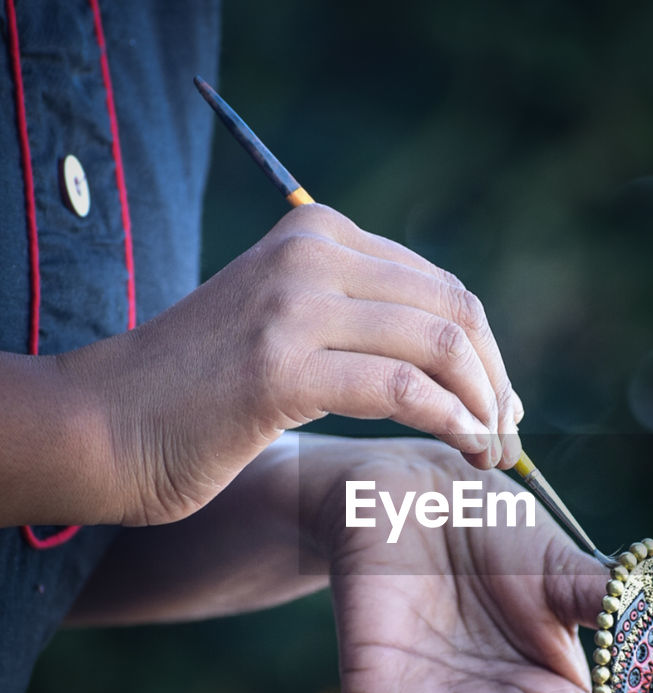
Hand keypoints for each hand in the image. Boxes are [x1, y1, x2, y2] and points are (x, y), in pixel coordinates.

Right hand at [64, 204, 521, 527]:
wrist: (106, 425)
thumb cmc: (200, 394)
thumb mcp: (286, 327)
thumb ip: (356, 319)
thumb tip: (458, 357)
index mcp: (319, 235)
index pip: (440, 285)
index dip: (487, 352)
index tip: (500, 408)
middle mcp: (312, 253)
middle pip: (454, 309)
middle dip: (496, 381)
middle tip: (507, 439)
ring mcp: (294, 304)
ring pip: (440, 343)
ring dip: (484, 408)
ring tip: (491, 457)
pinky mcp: (280, 366)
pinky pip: (402, 389)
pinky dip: (451, 423)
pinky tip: (464, 453)